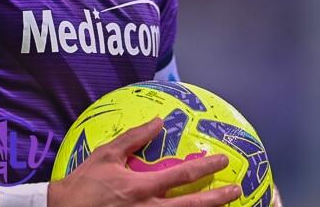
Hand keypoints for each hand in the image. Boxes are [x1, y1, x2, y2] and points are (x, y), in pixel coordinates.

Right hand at [47, 117, 241, 205]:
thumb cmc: (83, 184)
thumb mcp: (106, 155)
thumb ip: (134, 138)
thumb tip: (158, 121)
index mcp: (141, 186)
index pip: (182, 174)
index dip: (205, 166)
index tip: (222, 161)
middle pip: (192, 205)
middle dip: (217, 197)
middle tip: (236, 190)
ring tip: (224, 206)